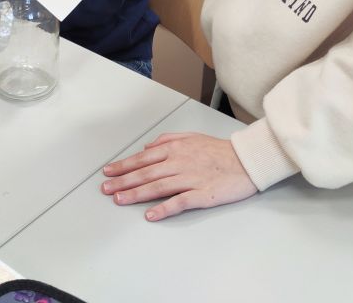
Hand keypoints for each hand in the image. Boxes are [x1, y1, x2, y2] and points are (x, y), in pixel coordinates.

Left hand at [100, 133, 256, 219]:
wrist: (246, 160)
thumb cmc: (219, 150)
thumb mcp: (191, 136)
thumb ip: (167, 140)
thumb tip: (147, 147)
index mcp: (175, 149)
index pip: (142, 158)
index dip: (123, 166)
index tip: (108, 172)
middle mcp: (179, 162)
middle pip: (145, 173)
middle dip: (122, 181)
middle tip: (106, 189)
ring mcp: (190, 178)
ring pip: (157, 186)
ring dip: (136, 194)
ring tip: (119, 200)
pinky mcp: (202, 194)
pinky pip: (179, 202)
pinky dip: (164, 208)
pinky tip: (151, 215)